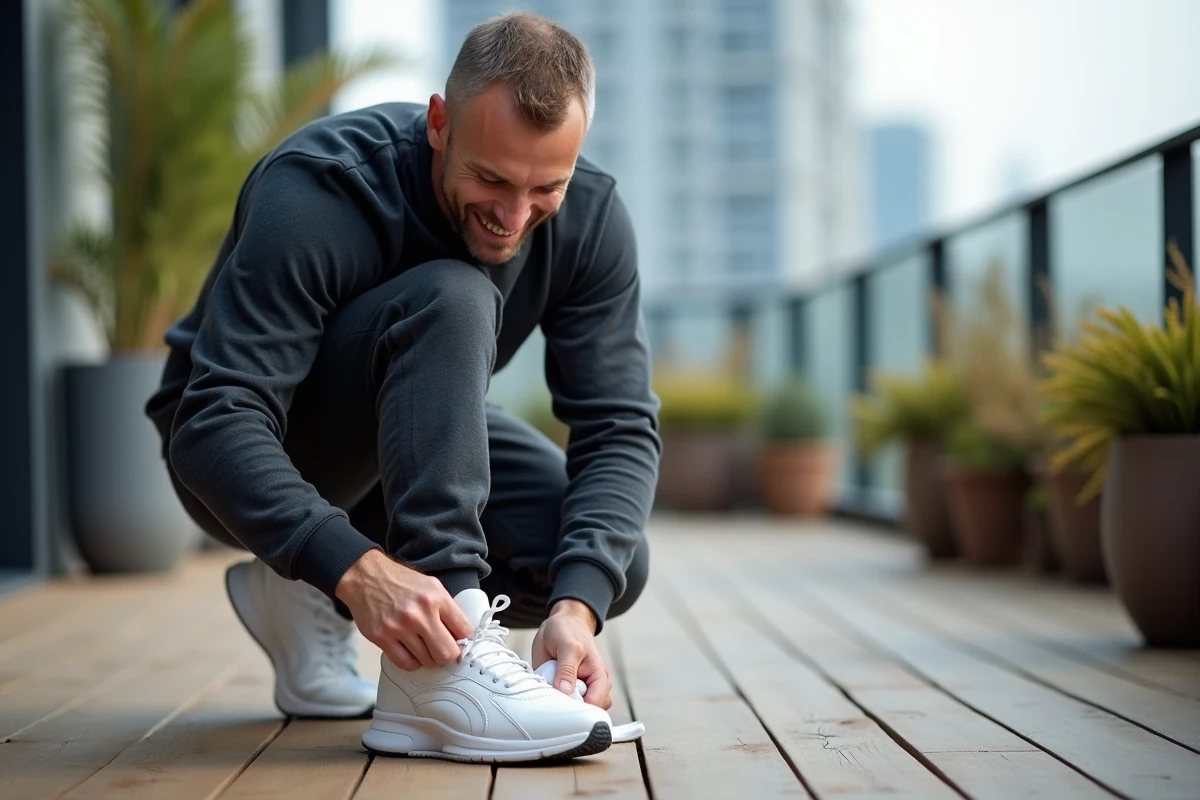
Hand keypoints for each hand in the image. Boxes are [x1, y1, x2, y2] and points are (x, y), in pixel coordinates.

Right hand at [335, 550, 474, 670]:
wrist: (366, 576)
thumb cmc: (400, 581)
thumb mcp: (431, 586)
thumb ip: (447, 608)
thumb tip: (461, 635)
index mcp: (436, 598)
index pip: (464, 630)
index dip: (464, 639)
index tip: (459, 641)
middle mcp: (419, 613)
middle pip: (447, 653)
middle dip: (448, 654)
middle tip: (442, 649)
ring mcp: (399, 627)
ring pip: (426, 661)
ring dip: (428, 658)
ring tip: (424, 647)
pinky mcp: (381, 637)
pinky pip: (405, 663)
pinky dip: (412, 662)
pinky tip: (411, 652)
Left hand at [531, 599, 612, 709]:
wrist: (561, 623)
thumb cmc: (568, 630)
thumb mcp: (567, 645)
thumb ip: (567, 669)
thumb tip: (566, 693)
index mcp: (599, 676)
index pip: (596, 703)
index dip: (581, 710)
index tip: (562, 709)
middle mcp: (593, 687)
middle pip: (588, 713)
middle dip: (572, 713)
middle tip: (553, 704)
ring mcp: (579, 690)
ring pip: (576, 712)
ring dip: (562, 709)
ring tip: (550, 698)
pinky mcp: (565, 691)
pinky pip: (563, 705)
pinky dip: (555, 705)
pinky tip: (546, 696)